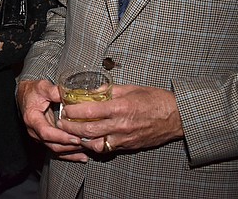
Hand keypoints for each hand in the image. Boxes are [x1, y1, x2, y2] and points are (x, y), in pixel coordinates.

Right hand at [16, 79, 87, 161]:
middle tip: (86, 143)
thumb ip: (53, 91)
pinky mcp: (45, 139)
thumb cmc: (33, 91)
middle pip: (52, 145)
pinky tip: (82, 157)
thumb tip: (67, 94)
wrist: (24, 95)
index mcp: (32, 119)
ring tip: (87, 149)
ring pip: (56, 150)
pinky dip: (70, 155)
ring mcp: (39, 137)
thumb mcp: (42, 87)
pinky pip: (57, 150)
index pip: (46, 133)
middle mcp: (34, 131)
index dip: (61, 137)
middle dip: (70, 146)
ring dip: (72, 152)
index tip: (75, 138)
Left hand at [57, 84, 183, 153]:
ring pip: (96, 144)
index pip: (90, 111)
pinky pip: (107, 149)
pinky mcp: (128, 146)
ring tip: (71, 133)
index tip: (65, 108)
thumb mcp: (131, 89)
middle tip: (61, 122)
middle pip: (88, 130)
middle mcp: (120, 125)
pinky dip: (94, 146)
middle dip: (71, 127)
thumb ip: (110, 90)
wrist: (176, 117)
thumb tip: (92, 90)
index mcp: (120, 107)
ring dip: (80, 140)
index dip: (74, 111)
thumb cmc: (155, 99)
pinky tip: (88, 140)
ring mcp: (124, 138)